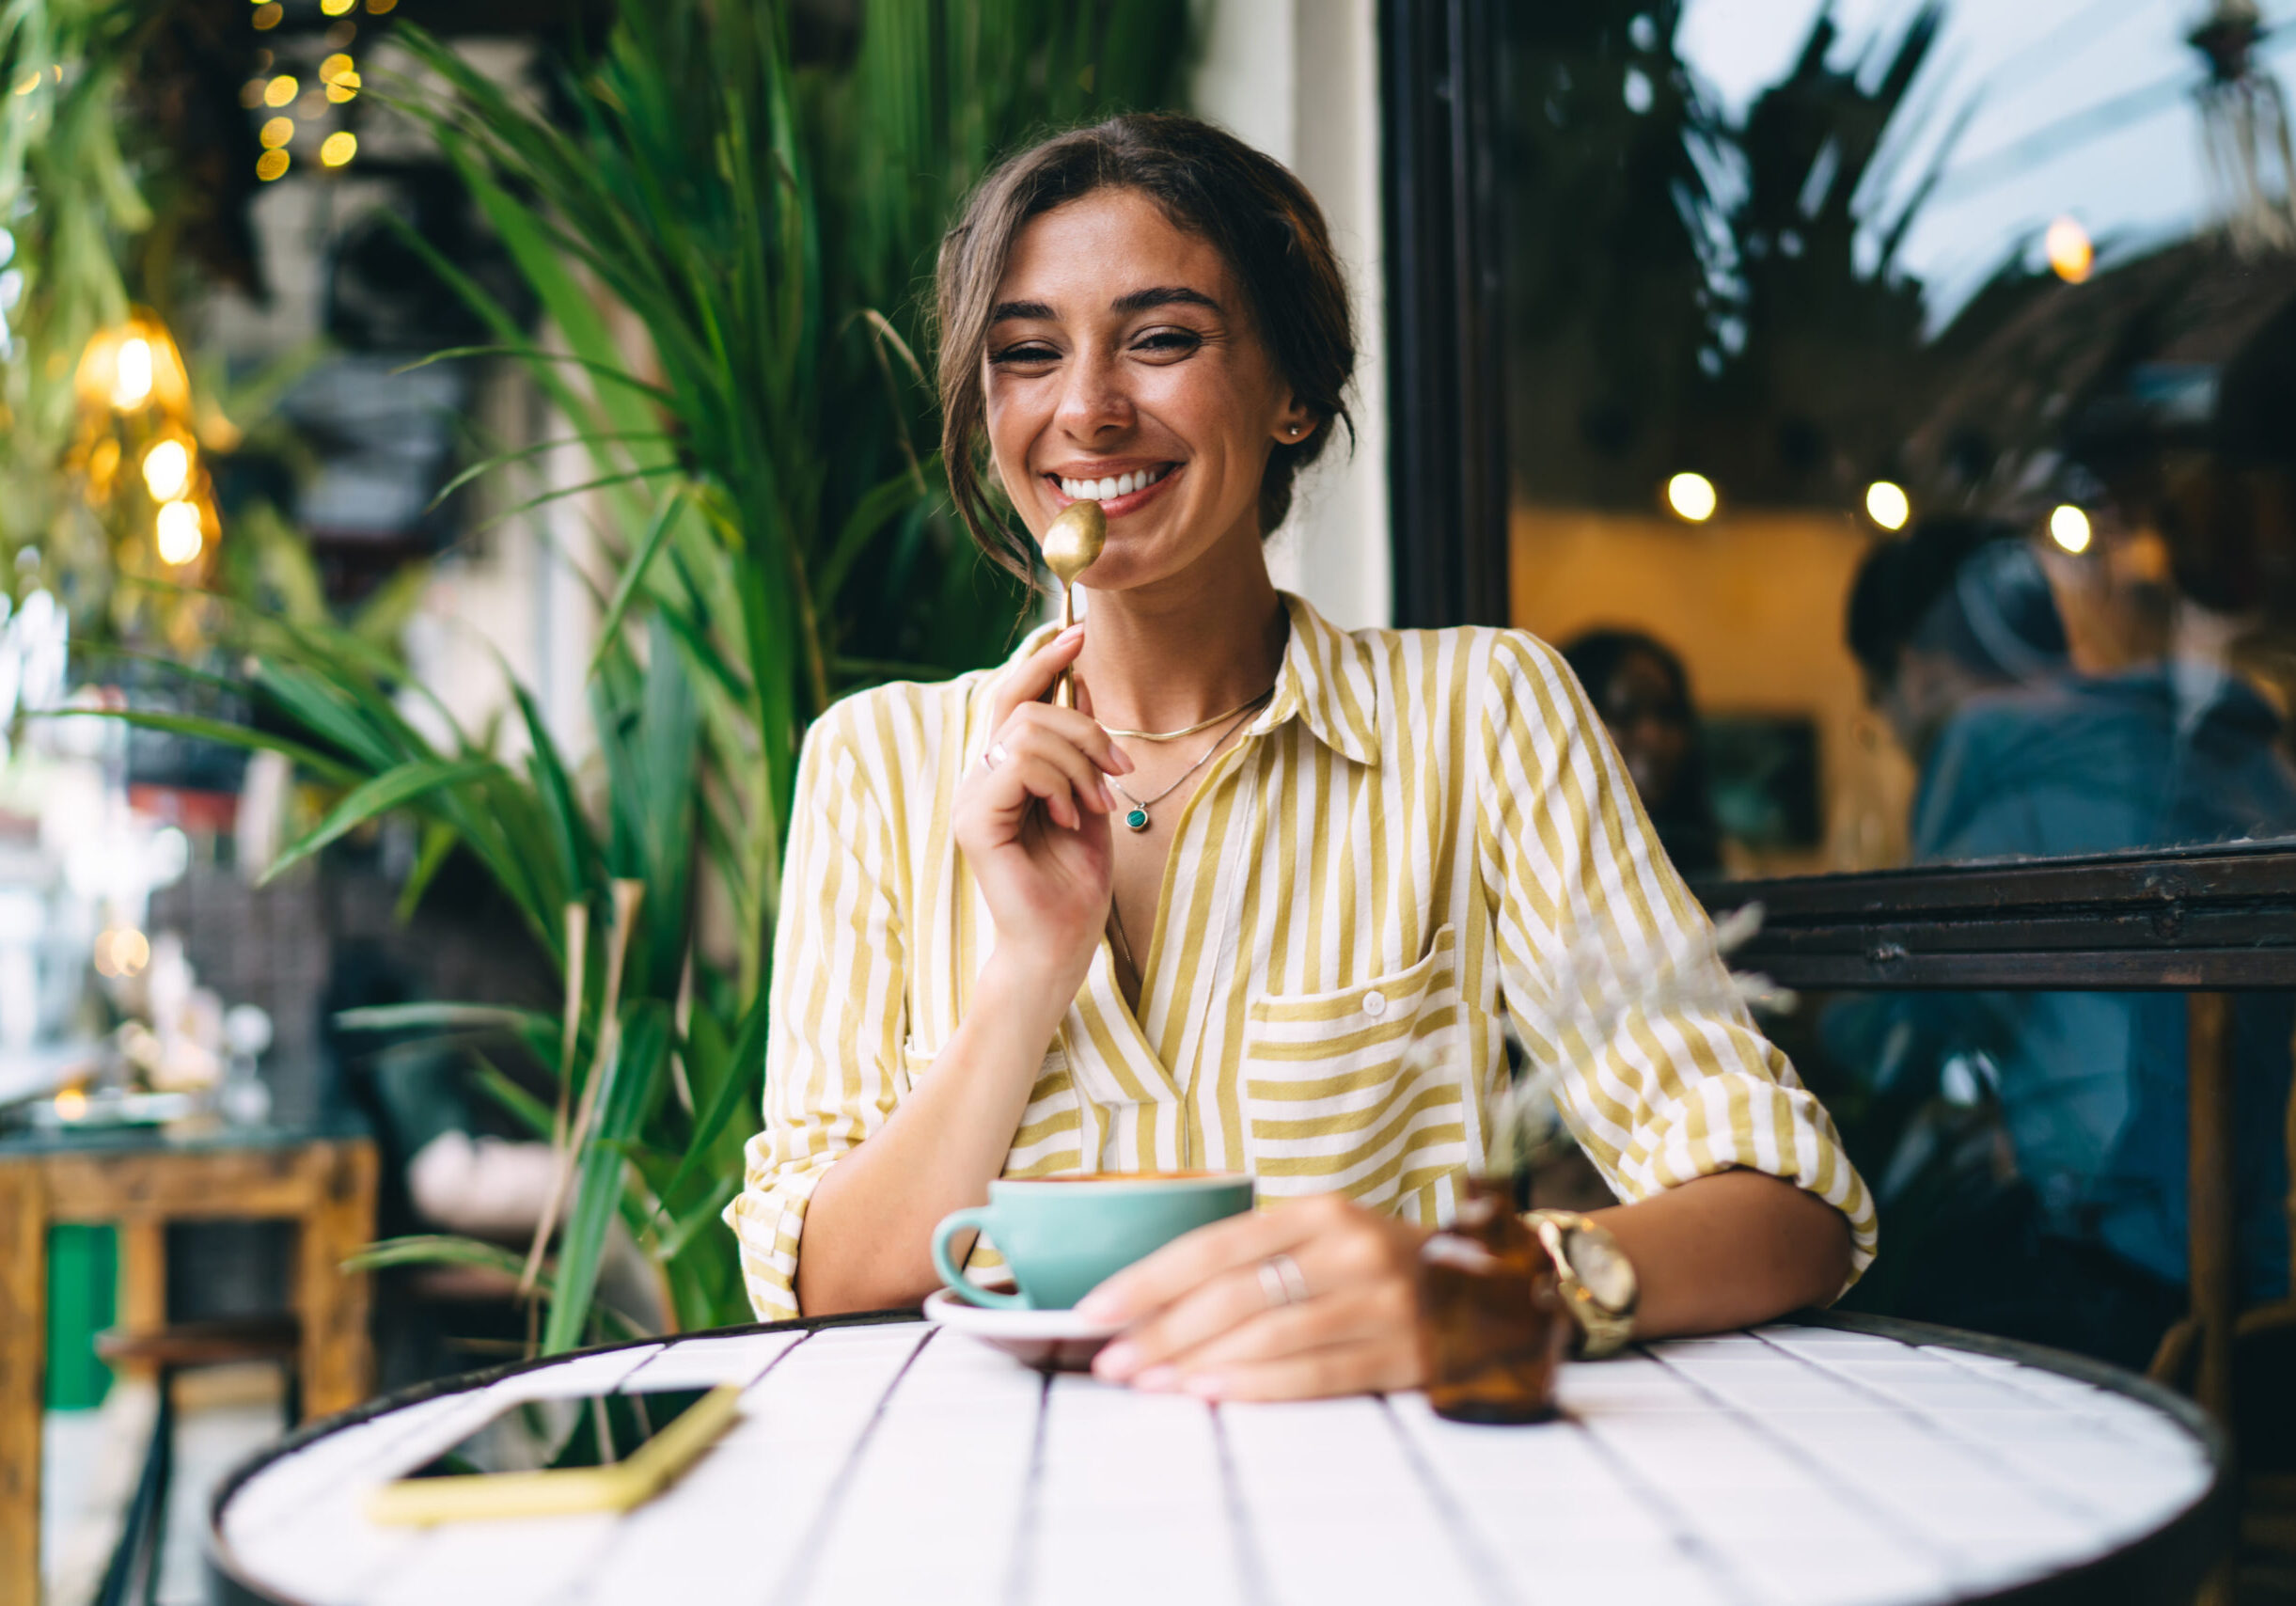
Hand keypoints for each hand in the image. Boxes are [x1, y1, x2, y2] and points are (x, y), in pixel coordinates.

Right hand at [952, 623, 1134, 996]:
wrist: (1061, 944)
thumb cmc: (1075, 881)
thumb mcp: (1091, 795)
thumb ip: (1081, 744)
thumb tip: (1081, 680)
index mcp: (1004, 768)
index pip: (1014, 695)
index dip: (1045, 658)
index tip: (1081, 632)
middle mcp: (980, 776)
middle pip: (1024, 704)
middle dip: (1084, 726)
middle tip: (1118, 771)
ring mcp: (972, 796)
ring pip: (1027, 731)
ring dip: (1081, 762)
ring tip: (1098, 806)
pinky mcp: (975, 820)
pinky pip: (1020, 764)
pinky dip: (1059, 782)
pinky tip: (1071, 816)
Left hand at [1078, 1194, 1432, 1400]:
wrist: (1488, 1293)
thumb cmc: (1377, 1270)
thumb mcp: (1324, 1239)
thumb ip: (1255, 1260)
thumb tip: (1153, 1303)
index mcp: (1320, 1211)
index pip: (1216, 1245)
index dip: (1149, 1278)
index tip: (1095, 1308)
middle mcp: (1351, 1249)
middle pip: (1234, 1293)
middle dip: (1161, 1330)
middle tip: (1111, 1360)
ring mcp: (1381, 1302)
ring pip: (1268, 1335)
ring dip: (1196, 1363)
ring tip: (1147, 1383)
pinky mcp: (1403, 1355)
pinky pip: (1316, 1374)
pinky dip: (1257, 1386)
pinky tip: (1210, 1394)